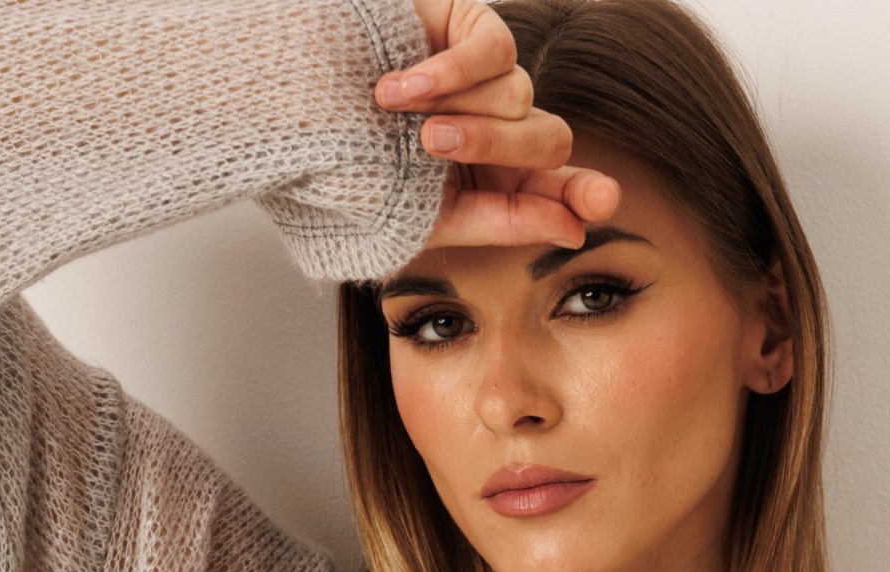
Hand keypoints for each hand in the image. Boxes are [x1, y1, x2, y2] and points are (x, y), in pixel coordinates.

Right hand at [374, 0, 619, 249]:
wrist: (291, 113)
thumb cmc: (352, 172)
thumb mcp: (426, 217)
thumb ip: (503, 222)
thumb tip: (576, 229)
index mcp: (495, 181)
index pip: (559, 186)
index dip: (584, 192)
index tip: (598, 205)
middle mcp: (498, 128)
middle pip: (547, 140)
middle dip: (498, 147)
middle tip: (432, 146)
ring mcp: (486, 77)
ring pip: (520, 96)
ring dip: (460, 110)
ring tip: (397, 115)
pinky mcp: (469, 24)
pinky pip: (493, 49)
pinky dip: (450, 71)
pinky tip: (399, 87)